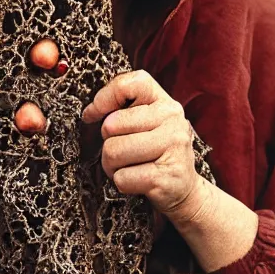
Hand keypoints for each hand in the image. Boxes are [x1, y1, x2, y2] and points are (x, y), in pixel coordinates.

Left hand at [81, 70, 206, 223]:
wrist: (184, 189)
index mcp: (164, 102)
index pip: (129, 84)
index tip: (94, 114)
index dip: (104, 97)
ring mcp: (173, 146)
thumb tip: (90, 112)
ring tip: (131, 167)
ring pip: (113, 152)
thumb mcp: (147, 123)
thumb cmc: (157, 153)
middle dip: (108, 143)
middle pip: (111, 125)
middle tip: (125, 152)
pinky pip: (122, 178)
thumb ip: (123, 110)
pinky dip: (123, 183)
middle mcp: (172, 119)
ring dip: (112, 166)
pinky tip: (139, 181)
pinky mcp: (166, 176)